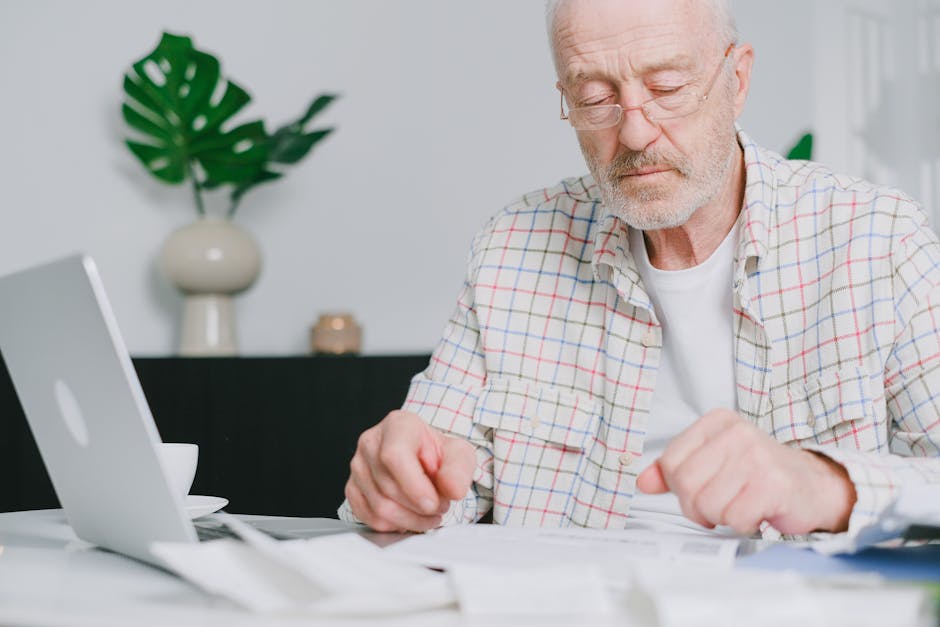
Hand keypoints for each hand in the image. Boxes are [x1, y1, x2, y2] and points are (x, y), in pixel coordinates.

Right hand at [345, 410, 475, 531]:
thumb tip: (452, 490)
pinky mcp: (351, 488)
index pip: (394, 455)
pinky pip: (369, 518)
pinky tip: (409, 516)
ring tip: (428, 512)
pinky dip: (394, 525)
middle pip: (388, 487)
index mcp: (398, 425)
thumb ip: (459, 470)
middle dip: (420, 508)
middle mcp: (371, 442)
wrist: (424, 458)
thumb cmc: (438, 454)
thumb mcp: (459, 455)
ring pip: (379, 507)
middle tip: (440, 506)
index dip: (414, 486)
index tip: (433, 503)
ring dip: (411, 519)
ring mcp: (358, 466)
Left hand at [635, 409, 856, 534]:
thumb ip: (674, 470)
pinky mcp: (773, 484)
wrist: (813, 486)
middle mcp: (736, 433)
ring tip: (741, 505)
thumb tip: (643, 482)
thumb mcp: (713, 463)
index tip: (699, 489)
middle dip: (697, 507)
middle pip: (686, 484)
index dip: (678, 487)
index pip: (670, 461)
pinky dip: (742, 524)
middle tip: (718, 506)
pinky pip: (734, 518)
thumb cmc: (760, 475)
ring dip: (722, 516)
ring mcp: (756, 456)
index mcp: (716, 422)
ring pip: (708, 504)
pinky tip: (756, 512)